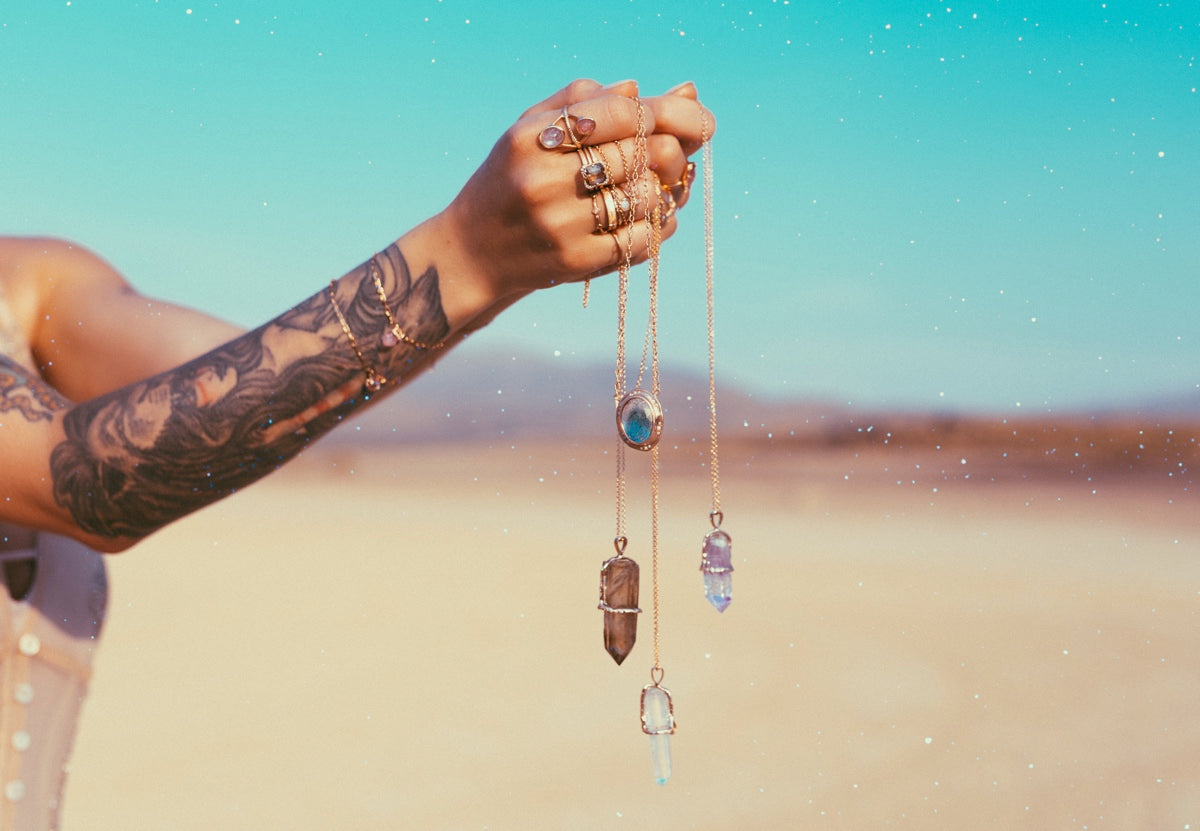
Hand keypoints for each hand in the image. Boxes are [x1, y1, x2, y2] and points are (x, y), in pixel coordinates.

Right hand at [423, 79, 715, 312]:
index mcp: (533, 138)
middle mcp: (544, 179)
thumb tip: (643, 89)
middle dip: (666, 152)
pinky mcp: (575, 262)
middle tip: (668, 156)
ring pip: (646, 196)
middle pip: (641, 153)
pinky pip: (642, 239)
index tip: (669, 121)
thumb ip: (580, 101)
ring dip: (662, 190)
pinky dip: (659, 225)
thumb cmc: (509, 181)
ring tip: (655, 187)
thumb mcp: (529, 130)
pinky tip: (652, 217)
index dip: (657, 114)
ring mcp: (560, 225)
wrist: (472, 253)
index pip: (621, 112)